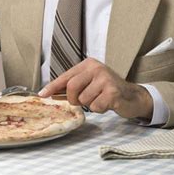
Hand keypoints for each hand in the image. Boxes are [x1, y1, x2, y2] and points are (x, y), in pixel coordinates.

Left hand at [39, 58, 153, 120]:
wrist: (131, 96)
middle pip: (71, 87)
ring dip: (89, 105)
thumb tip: (50, 93)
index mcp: (88, 64)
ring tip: (99, 99)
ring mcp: (105, 79)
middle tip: (82, 101)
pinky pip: (95, 107)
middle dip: (73, 99)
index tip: (42, 94)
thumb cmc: (107, 90)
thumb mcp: (89, 83)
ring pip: (83, 99)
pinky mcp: (113, 92)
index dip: (52, 86)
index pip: (66, 76)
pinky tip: (107, 103)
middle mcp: (96, 68)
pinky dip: (99, 109)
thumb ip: (72, 87)